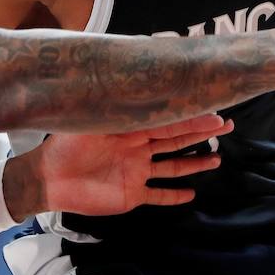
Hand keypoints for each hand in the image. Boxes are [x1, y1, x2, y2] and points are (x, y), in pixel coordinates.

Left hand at [9, 114, 234, 220]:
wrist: (48, 178)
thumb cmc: (65, 145)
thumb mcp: (90, 121)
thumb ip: (112, 106)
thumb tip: (127, 79)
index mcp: (130, 130)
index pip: (166, 123)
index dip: (190, 119)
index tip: (213, 113)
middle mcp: (138, 149)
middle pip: (175, 141)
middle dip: (200, 133)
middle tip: (226, 126)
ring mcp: (136, 172)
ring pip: (172, 167)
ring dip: (193, 164)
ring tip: (216, 160)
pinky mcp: (131, 195)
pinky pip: (157, 195)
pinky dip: (173, 195)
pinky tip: (191, 194)